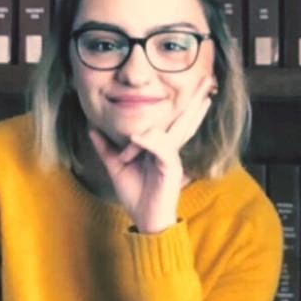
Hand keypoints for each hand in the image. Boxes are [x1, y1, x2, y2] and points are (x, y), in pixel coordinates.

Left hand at [87, 75, 216, 233]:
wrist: (145, 221)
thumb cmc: (136, 196)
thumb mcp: (116, 167)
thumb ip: (106, 148)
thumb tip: (92, 128)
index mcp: (161, 148)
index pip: (173, 120)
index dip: (183, 103)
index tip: (191, 84)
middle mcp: (170, 150)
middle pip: (186, 120)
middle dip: (197, 100)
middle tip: (208, 79)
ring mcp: (173, 159)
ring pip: (181, 130)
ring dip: (190, 111)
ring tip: (202, 97)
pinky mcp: (171, 170)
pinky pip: (162, 150)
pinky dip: (150, 142)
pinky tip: (138, 136)